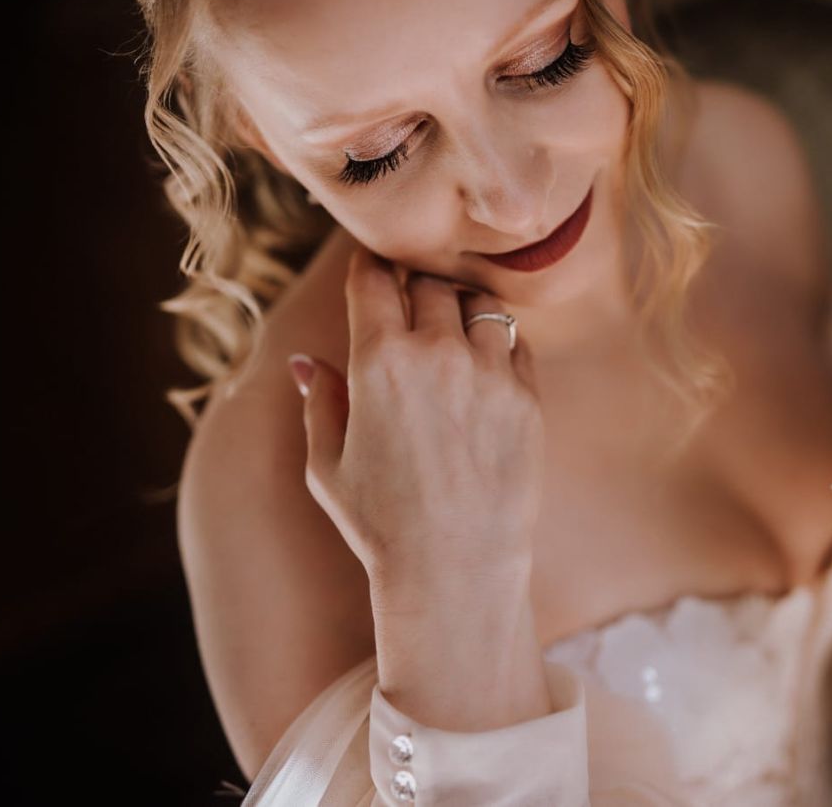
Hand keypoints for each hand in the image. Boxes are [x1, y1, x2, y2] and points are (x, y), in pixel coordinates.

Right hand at [287, 245, 545, 586]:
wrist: (456, 567)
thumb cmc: (381, 523)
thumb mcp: (327, 466)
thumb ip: (320, 402)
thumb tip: (304, 361)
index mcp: (378, 362)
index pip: (373, 280)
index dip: (370, 265)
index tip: (371, 264)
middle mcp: (438, 354)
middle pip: (429, 282)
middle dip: (416, 284)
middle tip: (410, 297)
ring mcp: (490, 373)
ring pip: (480, 303)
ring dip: (461, 306)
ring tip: (450, 325)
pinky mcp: (528, 396)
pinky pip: (516, 341)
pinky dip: (498, 341)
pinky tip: (483, 362)